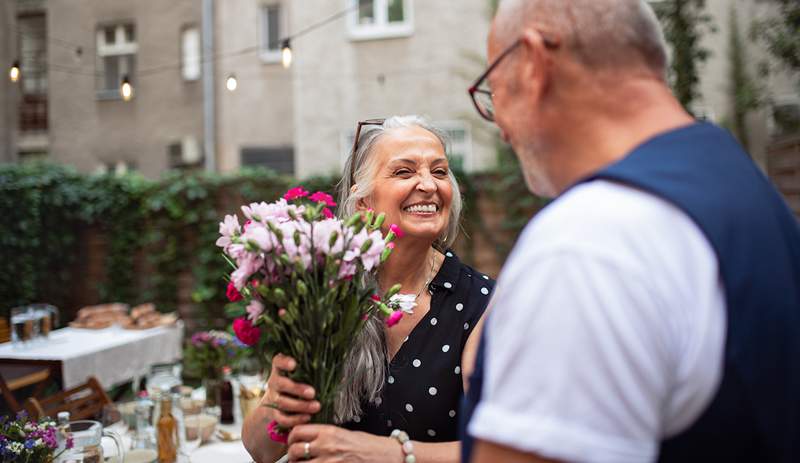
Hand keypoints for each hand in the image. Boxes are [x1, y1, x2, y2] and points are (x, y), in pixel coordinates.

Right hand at [264, 353, 320, 428]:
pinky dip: (295, 419)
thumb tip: (339, 374)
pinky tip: (308, 417)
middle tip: (312, 393)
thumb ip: (314, 370)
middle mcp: (274, 382)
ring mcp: (273, 398)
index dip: (284, 362)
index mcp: (280, 368)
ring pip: (282, 402)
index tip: (294, 364)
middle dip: (297, 389)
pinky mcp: (274, 413)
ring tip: (316, 406)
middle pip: (281, 384)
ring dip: (300, 405)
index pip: (278, 361)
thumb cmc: (300, 381)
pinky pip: (282, 418)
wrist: (281, 400)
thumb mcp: (304, 373)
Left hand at [286, 424, 402, 461]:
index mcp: (328, 431)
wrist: (382, 455)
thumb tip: (306, 438)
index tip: (293, 441)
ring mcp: (328, 461)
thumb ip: (323, 435)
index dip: (291, 437)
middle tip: (295, 457)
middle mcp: (326, 446)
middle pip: (295, 450)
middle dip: (291, 455)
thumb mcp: (343, 433)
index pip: (298, 431)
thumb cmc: (365, 444)